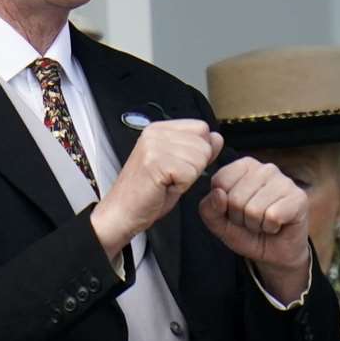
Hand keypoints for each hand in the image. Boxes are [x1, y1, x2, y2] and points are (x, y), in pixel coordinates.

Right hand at [91, 119, 221, 257]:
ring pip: (200, 159)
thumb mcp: (176, 165)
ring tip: (166, 182)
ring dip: (188, 177)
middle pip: (204, 144)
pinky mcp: (156, 162)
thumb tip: (217, 138)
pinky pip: (190, 173)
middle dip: (195, 166)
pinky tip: (164, 187)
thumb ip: (197, 149)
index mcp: (159, 129)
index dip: (199, 150)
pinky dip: (182, 186)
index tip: (179, 165)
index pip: (201, 128)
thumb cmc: (146, 193)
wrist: (122, 213)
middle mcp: (155, 132)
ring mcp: (154, 146)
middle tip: (171, 177)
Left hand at [198, 156, 312, 299]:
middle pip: (235, 198)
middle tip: (250, 219)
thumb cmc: (245, 231)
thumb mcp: (218, 222)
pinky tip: (276, 225)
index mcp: (243, 166)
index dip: (222, 205)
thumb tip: (218, 193)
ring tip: (263, 222)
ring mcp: (284, 181)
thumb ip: (209, 208)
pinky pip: (272, 217)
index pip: (219, 181)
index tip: (233, 210)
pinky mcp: (299, 197)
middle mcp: (265, 168)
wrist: (273, 252)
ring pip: (253, 209)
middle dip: (239, 217)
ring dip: (255, 224)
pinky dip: (270, 227)